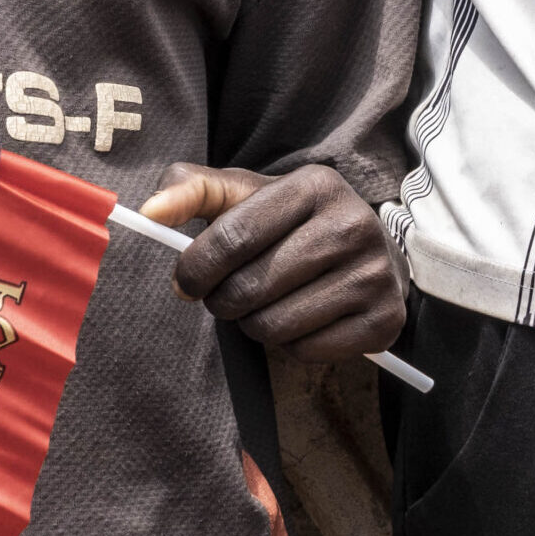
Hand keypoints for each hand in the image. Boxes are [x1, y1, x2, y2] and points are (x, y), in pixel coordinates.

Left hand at [139, 163, 404, 363]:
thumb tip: (149, 213)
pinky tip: (297, 320)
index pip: (233, 236)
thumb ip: (191, 191)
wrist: (364, 251)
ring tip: (262, 305)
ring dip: (252, 325)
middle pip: (251, 287)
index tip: (184, 282)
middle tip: (224, 296)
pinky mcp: (385, 320)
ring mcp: (375, 274)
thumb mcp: (243, 194)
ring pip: (276, 325)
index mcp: (314, 184)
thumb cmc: (286, 222)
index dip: (196, 267)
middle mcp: (354, 224)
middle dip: (222, 300)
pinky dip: (288, 346)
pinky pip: (307, 351)